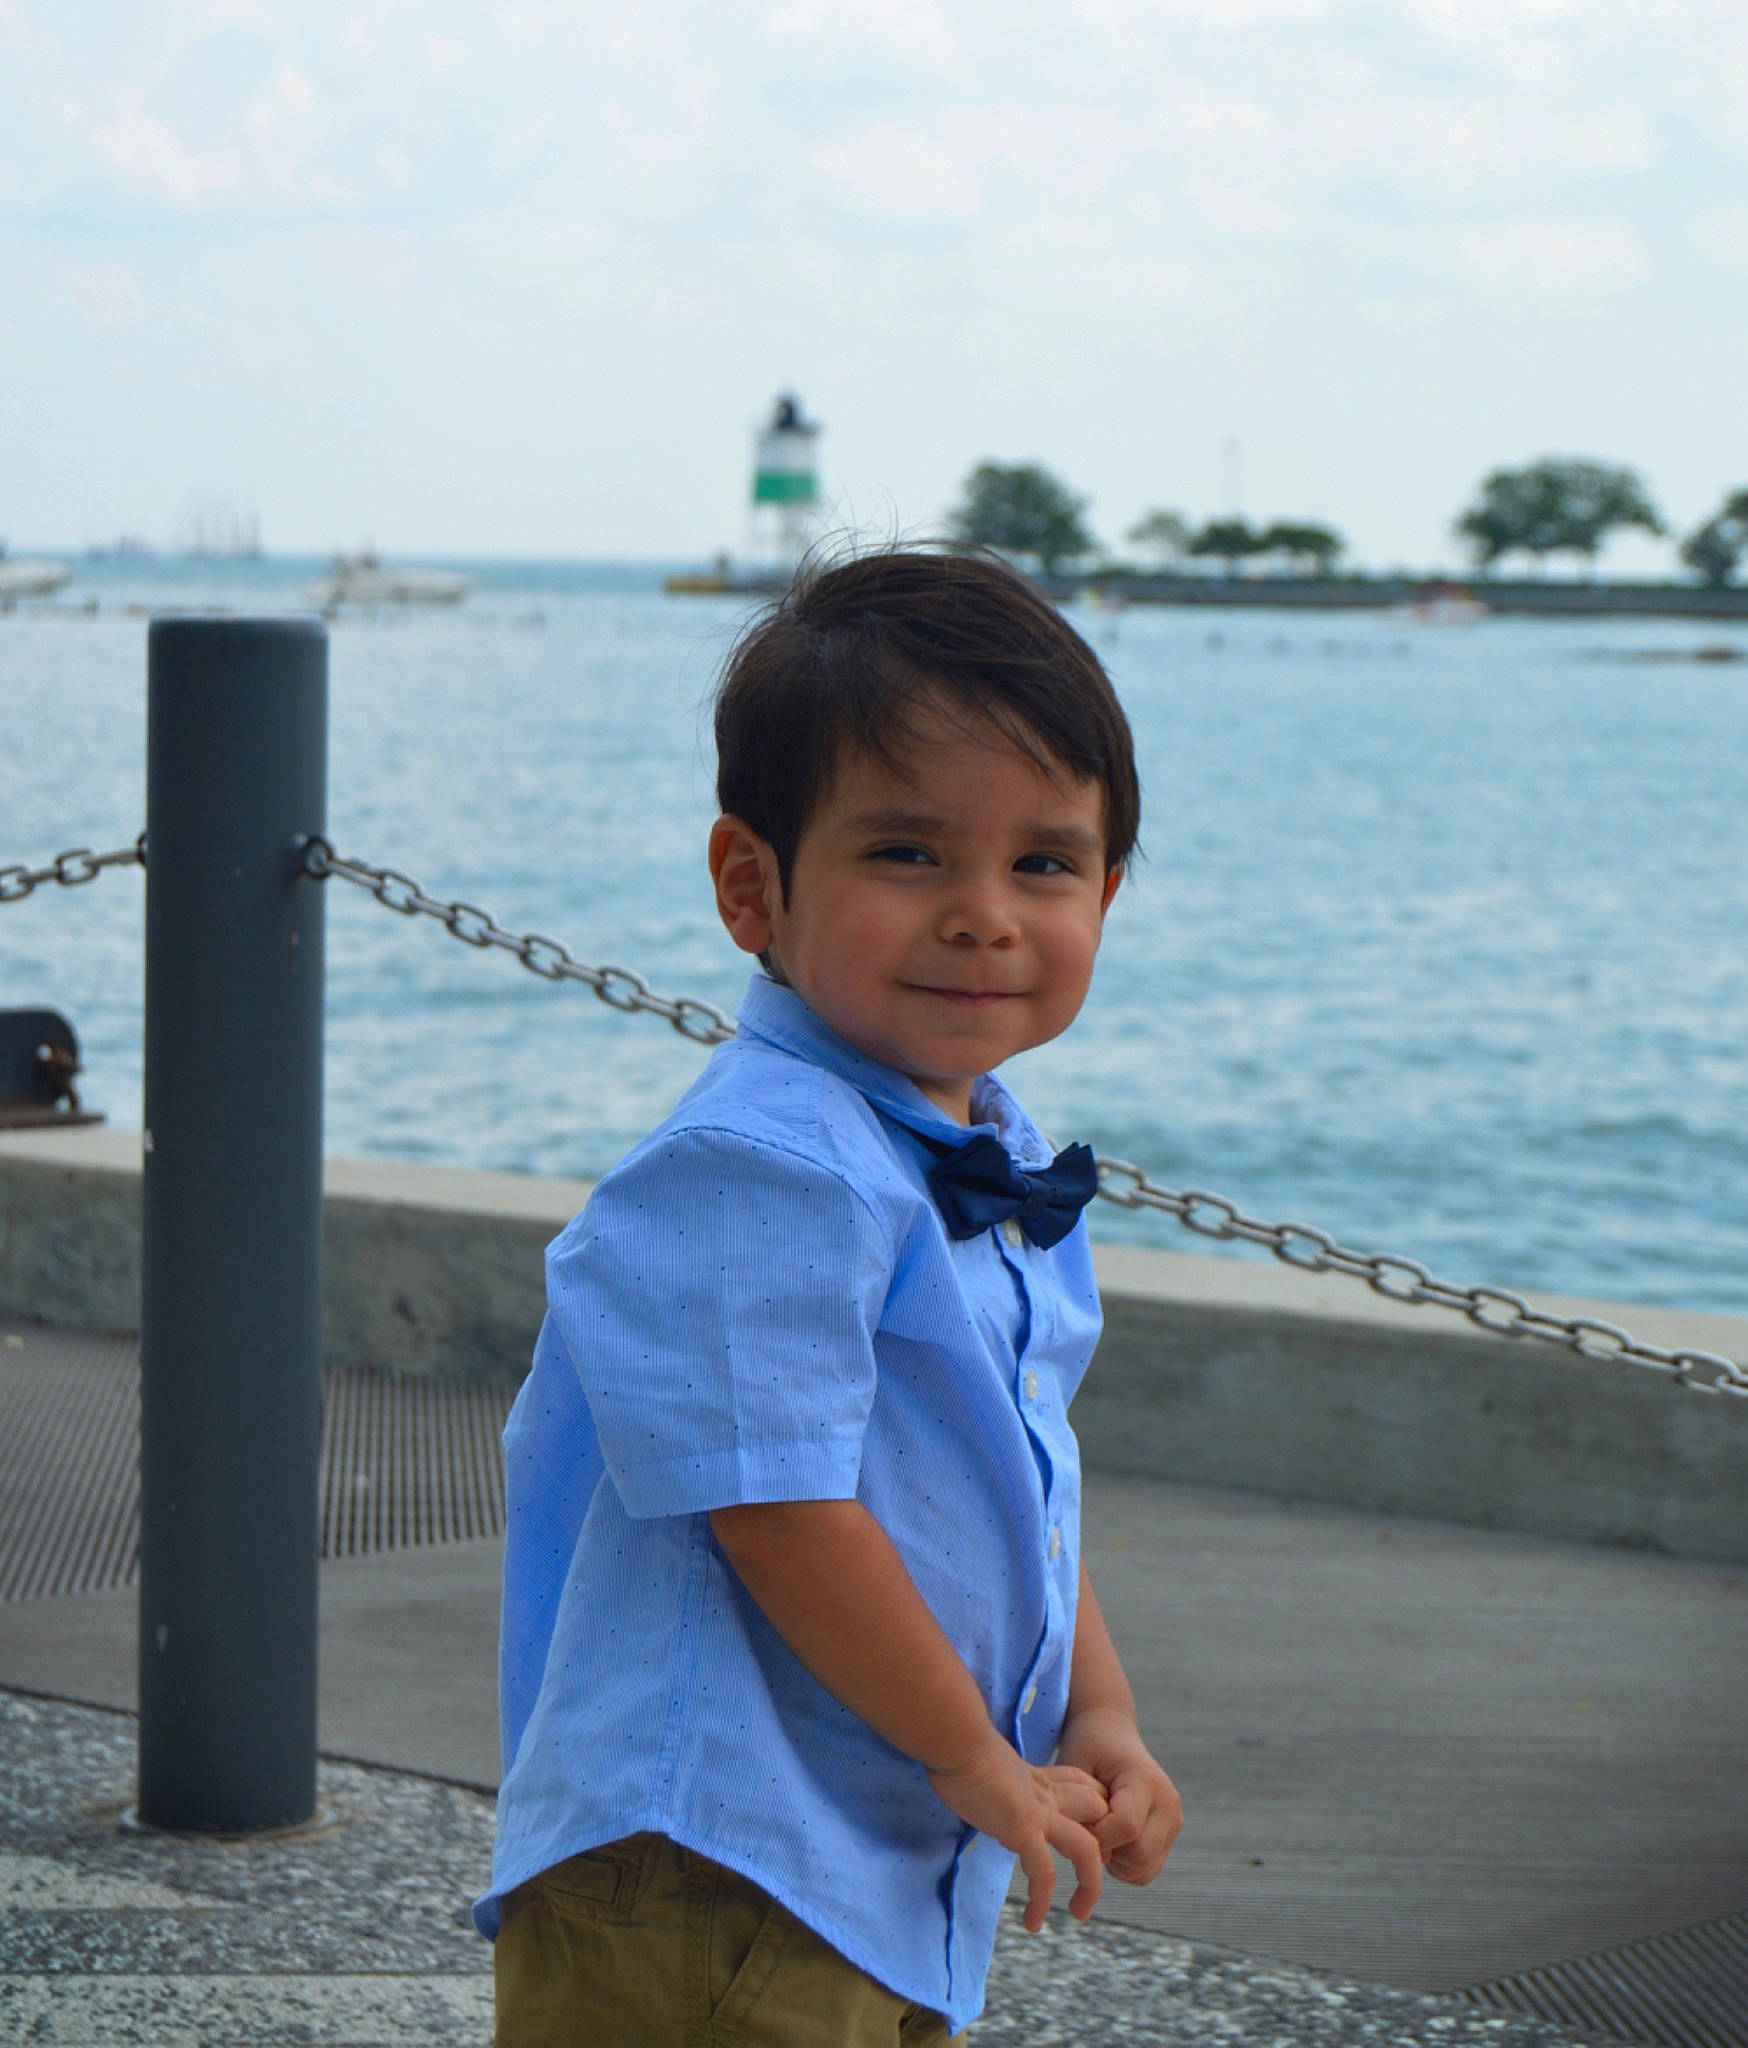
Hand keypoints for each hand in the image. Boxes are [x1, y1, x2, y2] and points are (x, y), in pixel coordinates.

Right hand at [926, 1731, 1105, 1930]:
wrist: (956, 1739)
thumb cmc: (958, 1745)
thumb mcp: (985, 1762)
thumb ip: (993, 1777)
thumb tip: (978, 1782)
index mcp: (1039, 1777)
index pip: (1083, 1788)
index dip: (1093, 1809)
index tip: (1087, 1834)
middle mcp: (1047, 1794)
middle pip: (1098, 1812)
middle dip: (1104, 1842)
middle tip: (1088, 1876)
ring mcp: (1039, 1811)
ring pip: (1086, 1848)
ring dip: (1090, 1884)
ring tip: (1079, 1912)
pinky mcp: (1023, 1828)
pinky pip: (1044, 1872)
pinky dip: (1041, 1900)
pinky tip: (1033, 1922)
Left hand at [1055, 1706, 1181, 1884]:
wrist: (1111, 1735)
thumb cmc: (1088, 1748)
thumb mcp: (1074, 1768)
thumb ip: (1080, 1810)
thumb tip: (1095, 1855)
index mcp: (1146, 1780)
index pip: (1127, 1826)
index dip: (1096, 1834)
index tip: (1077, 1821)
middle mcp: (1168, 1803)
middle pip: (1139, 1853)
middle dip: (1106, 1850)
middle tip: (1087, 1826)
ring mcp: (1173, 1822)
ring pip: (1143, 1868)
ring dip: (1114, 1860)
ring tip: (1099, 1829)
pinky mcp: (1169, 1837)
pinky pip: (1145, 1871)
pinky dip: (1123, 1866)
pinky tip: (1110, 1839)